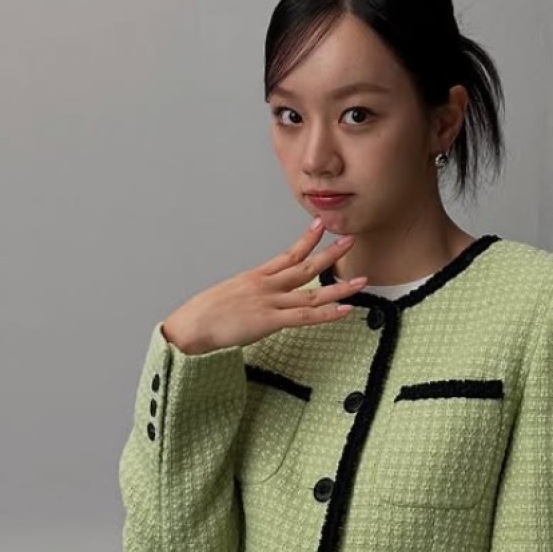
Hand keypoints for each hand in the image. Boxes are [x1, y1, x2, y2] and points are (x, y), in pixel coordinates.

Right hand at [160, 221, 366, 352]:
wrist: (191, 326)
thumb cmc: (204, 315)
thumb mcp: (229, 296)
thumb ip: (249, 295)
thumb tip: (258, 299)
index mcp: (256, 277)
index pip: (287, 254)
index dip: (306, 240)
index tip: (320, 225)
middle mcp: (266, 285)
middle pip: (305, 266)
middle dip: (329, 253)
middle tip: (350, 239)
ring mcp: (269, 302)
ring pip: (311, 292)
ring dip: (339, 286)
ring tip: (361, 279)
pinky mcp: (269, 321)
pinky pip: (304, 317)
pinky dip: (327, 314)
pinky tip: (345, 309)